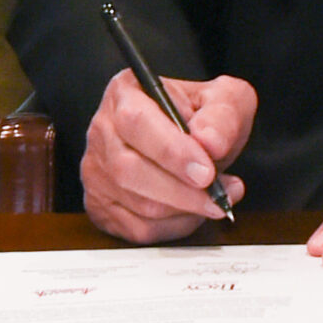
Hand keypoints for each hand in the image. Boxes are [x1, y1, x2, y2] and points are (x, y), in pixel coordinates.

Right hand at [80, 68, 254, 241]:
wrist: (193, 136)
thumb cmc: (203, 115)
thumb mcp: (226, 98)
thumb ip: (223, 115)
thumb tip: (210, 142)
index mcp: (126, 93)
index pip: (136, 122)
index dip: (172, 151)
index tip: (206, 171)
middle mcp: (102, 131)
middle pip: (129, 170)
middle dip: (182, 190)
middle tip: (219, 196)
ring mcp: (96, 172)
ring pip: (135, 204)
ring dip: (184, 210)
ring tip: (217, 199)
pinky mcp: (100, 206)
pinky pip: (137, 229)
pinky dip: (174, 227)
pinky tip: (195, 212)